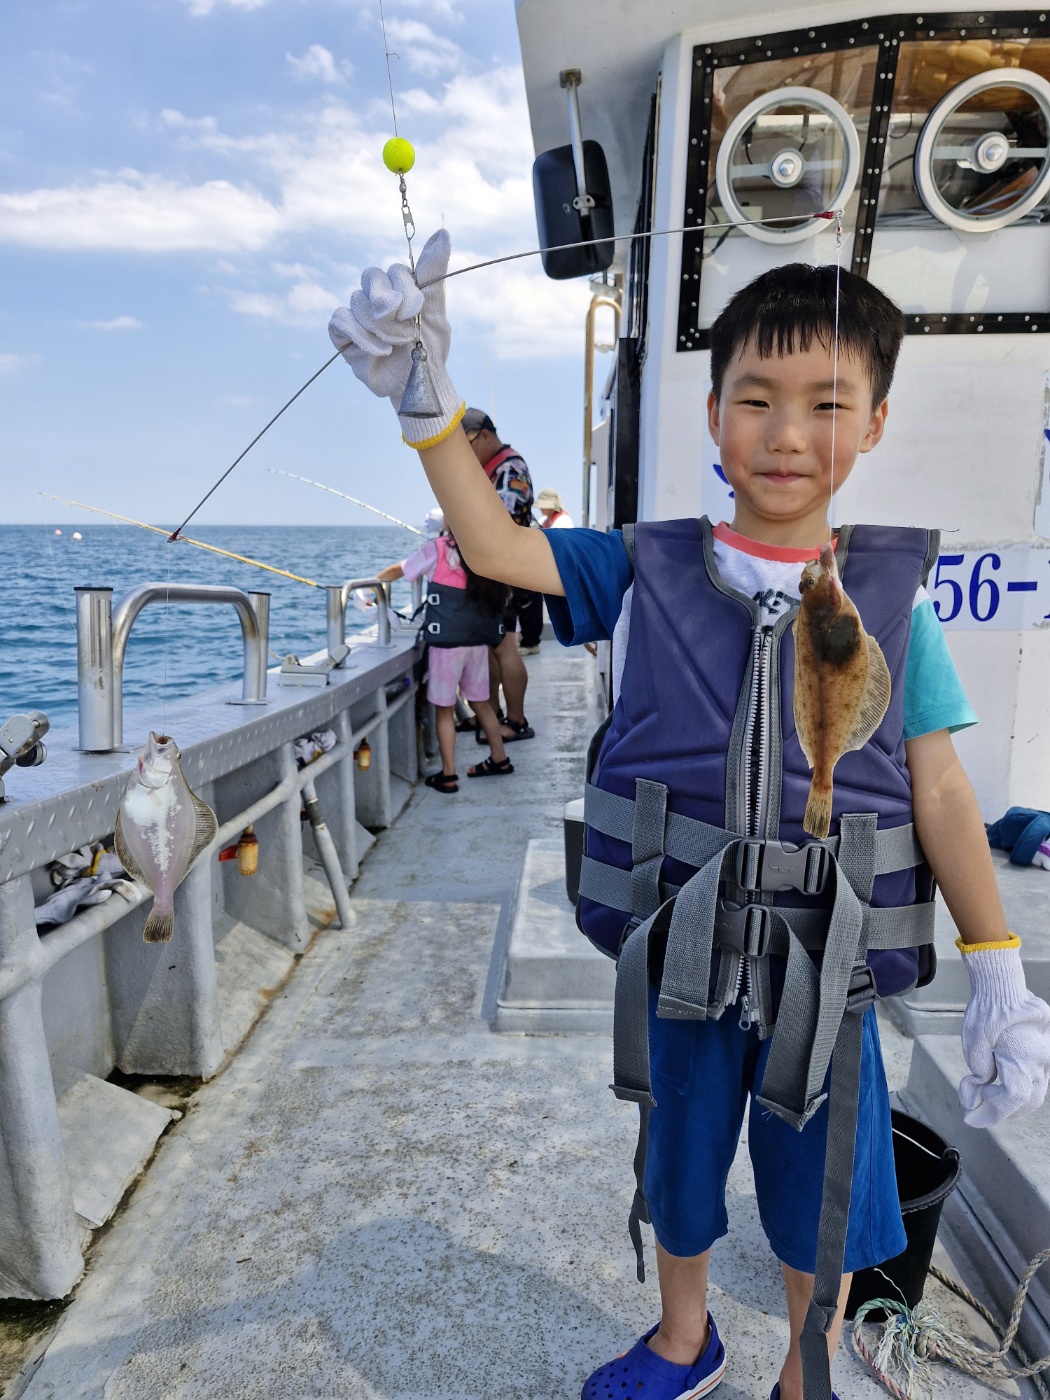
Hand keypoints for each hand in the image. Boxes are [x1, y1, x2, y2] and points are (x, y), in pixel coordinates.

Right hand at [328, 229, 463, 446]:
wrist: (416, 383)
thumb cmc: (428, 346)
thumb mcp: (436, 308)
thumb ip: (433, 272)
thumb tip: (443, 233)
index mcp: (398, 286)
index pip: (394, 270)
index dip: (403, 287)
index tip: (417, 310)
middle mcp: (376, 295)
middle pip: (370, 277)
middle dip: (388, 303)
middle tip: (404, 325)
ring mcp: (358, 313)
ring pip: (357, 300)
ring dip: (379, 326)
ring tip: (395, 345)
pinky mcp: (342, 332)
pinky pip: (341, 319)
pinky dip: (361, 335)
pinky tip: (379, 351)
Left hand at [958, 940, 1049, 1126]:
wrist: (1003, 987)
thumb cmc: (987, 1011)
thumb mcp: (974, 1043)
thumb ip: (979, 1073)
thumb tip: (977, 1095)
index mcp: (1024, 1058)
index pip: (1012, 1098)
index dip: (991, 1112)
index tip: (970, 1115)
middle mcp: (1041, 1061)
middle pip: (1026, 1102)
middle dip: (1001, 1110)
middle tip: (977, 1108)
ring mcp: (1046, 1058)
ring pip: (1035, 1093)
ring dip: (1011, 1101)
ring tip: (986, 1095)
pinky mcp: (1045, 1055)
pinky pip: (1037, 1080)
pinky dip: (1020, 1088)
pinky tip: (1000, 1084)